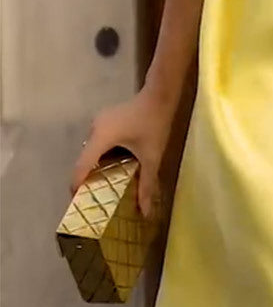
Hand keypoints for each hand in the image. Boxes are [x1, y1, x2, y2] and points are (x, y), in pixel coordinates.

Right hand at [69, 87, 176, 217]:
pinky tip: (114, 166)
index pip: (80, 168)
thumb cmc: (154, 123)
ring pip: (92, 151)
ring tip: (105, 186)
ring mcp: (99, 122)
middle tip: (96, 200)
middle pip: (85, 160)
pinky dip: (102, 156)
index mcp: (100, 137)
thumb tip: (145, 212)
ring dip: (96, 167)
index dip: (77, 188)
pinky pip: (98, 142)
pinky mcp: (106, 119)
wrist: (160, 94)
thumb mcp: (151, 156)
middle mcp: (94, 129)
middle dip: (88, 180)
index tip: (79, 206)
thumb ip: (146, 184)